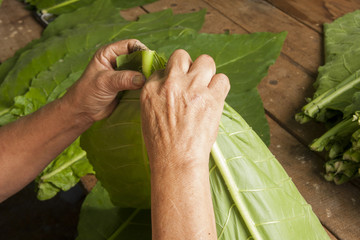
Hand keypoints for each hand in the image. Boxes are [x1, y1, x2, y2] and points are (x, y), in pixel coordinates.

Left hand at [62, 39, 146, 122]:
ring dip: (147, 75)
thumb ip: (124, 79)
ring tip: (154, 82)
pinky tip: (149, 89)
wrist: (83, 111)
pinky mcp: (126, 86)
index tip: (150, 62)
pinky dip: (145, 85)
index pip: (130, 45)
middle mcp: (117, 61)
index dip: (141, 50)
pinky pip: (139, 82)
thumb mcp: (105, 82)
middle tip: (154, 74)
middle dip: (147, 64)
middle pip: (138, 57)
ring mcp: (122, 74)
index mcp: (109, 53)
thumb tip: (143, 79)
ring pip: (140, 70)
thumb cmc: (88, 93)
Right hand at [140, 49, 229, 170]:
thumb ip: (157, 96)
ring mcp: (193, 88)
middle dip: (189, 66)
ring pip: (206, 61)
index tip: (178, 87)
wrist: (176, 160)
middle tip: (194, 81)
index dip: (174, 77)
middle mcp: (172, 83)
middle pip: (182, 56)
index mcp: (152, 88)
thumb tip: (170, 87)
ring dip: (207, 73)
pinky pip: (223, 79)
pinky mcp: (212, 98)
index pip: (164, 68)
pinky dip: (221, 87)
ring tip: (207, 88)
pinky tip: (216, 97)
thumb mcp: (147, 115)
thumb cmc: (161, 144)